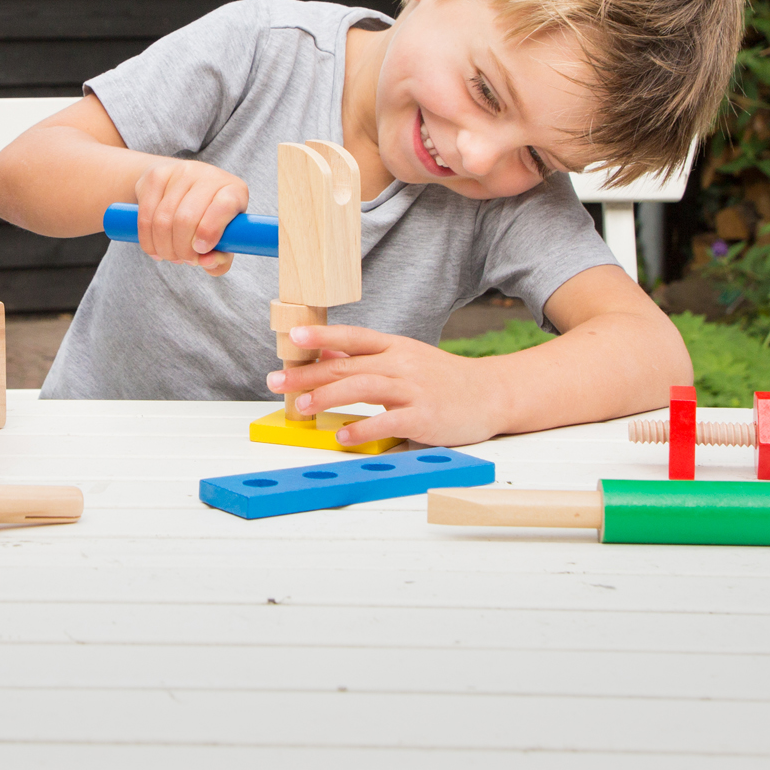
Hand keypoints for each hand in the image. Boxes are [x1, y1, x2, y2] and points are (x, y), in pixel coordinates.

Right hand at [133, 159, 247, 275]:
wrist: (182, 187)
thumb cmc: (210, 220)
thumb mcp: (223, 240)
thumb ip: (221, 259)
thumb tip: (205, 262)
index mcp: (233, 190)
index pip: (223, 206)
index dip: (210, 232)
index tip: (201, 251)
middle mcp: (208, 175)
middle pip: (186, 218)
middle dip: (182, 249)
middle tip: (185, 260)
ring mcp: (180, 172)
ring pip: (163, 220)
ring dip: (165, 248)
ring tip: (171, 255)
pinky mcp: (155, 176)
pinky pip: (145, 216)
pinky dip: (148, 241)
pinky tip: (155, 249)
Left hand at [267, 323, 503, 447]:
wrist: (493, 394)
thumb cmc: (443, 378)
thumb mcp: (404, 358)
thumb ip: (367, 358)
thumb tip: (326, 353)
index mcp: (395, 347)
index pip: (353, 336)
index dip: (322, 335)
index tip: (292, 336)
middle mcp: (401, 363)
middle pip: (348, 365)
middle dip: (307, 373)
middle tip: (276, 381)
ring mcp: (414, 389)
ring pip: (363, 387)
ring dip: (328, 396)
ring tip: (302, 406)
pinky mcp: (425, 416)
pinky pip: (388, 421)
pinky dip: (363, 428)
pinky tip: (342, 434)